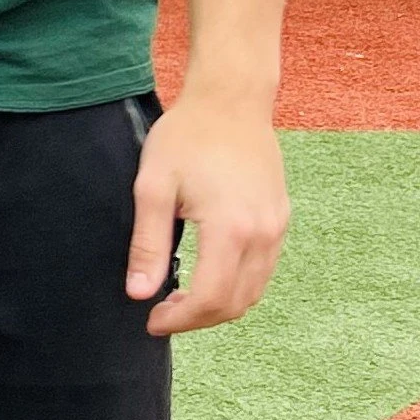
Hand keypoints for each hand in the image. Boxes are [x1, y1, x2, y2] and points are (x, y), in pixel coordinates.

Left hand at [127, 89, 289, 333]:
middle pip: (236, 303)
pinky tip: (208, 274)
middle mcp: (263, 233)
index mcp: (230, 228)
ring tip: (181, 298)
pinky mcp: (281, 218)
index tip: (151, 321)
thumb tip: (139, 293)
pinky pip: (263, 270)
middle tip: (163, 312)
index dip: (180, 320)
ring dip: (219, 306)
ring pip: (254, 291)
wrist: (231, 98)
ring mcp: (277, 226)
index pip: (210, 299)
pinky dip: (237, 285)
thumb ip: (147, 244)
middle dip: (197, 319)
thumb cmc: (187, 135)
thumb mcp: (153, 186)